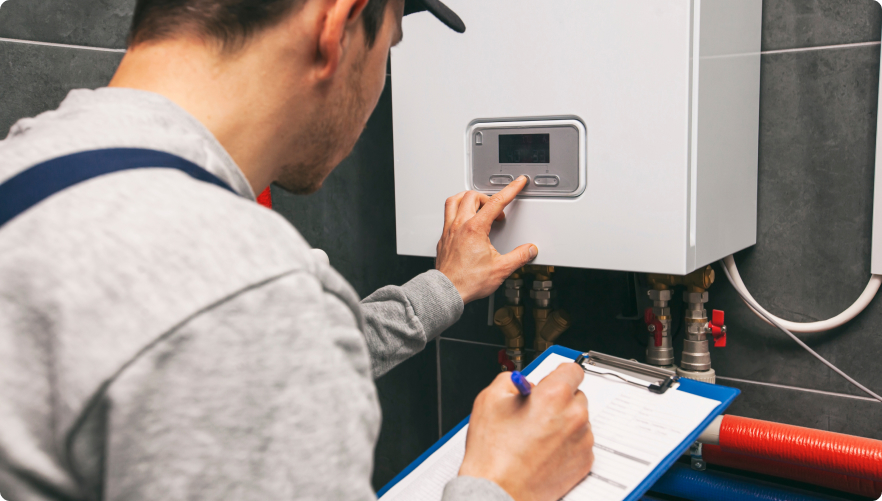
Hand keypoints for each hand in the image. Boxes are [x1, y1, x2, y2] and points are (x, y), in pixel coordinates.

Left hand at [435, 176, 537, 303]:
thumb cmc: (467, 281)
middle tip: (498, 210)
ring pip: (455, 201)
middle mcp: (460, 225)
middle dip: (489, 198)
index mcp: (475, 229)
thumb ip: (518, 257)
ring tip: (478, 205)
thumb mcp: (501, 269)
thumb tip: (529, 250)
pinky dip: (458, 211)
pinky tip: (464, 221)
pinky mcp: (443, 238)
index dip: (510, 190)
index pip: (496, 202)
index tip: (518, 183)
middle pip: (473, 196)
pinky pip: (448, 215)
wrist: (447, 291)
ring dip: (468, 198)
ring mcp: (449, 230)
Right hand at [459, 364, 594, 500]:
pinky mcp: (584, 462)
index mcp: (554, 396)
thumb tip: (522, 383)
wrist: (498, 491)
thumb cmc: (493, 454)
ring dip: (563, 422)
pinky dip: (566, 443)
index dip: (557, 374)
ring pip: (578, 420)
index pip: (573, 370)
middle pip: (576, 395)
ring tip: (536, 436)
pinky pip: (579, 443)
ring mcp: (582, 441)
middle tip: (535, 412)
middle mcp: (574, 417)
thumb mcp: (490, 399)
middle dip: (558, 400)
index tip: (551, 380)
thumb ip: (510, 380)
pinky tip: (543, 450)